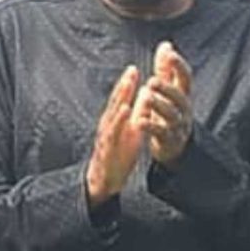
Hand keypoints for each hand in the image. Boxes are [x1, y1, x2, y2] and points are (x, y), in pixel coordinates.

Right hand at [85, 65, 144, 207]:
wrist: (104, 181)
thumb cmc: (117, 154)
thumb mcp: (131, 132)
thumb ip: (137, 114)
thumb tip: (145, 95)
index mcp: (115, 121)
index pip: (120, 99)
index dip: (127, 84)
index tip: (135, 69)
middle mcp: (108, 125)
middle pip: (115, 102)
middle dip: (124, 85)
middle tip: (132, 70)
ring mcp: (106, 135)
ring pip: (113, 113)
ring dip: (121, 97)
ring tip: (129, 84)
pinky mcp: (107, 147)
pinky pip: (113, 131)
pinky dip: (119, 119)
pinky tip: (125, 110)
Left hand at [136, 40, 192, 165]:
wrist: (174, 146)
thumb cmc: (169, 112)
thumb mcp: (169, 91)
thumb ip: (166, 69)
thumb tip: (166, 44)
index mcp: (184, 95)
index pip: (186, 77)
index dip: (179, 66)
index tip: (170, 54)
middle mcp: (184, 109)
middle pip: (179, 97)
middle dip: (167, 88)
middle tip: (152, 80)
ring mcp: (178, 125)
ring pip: (171, 115)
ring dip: (159, 105)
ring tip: (146, 96)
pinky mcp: (169, 140)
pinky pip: (161, 132)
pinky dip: (150, 126)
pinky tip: (139, 121)